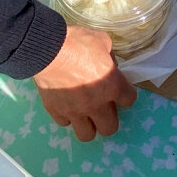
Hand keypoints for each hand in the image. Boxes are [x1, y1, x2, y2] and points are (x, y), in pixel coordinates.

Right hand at [33, 25, 136, 140]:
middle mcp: (96, 104)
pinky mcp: (56, 111)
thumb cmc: (77, 42)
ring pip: (87, 135)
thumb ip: (109, 56)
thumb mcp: (102, 41)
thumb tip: (108, 62)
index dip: (125, 95)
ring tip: (84, 114)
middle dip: (108, 119)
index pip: (129, 101)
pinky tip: (66, 106)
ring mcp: (75, 111)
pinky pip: (65, 123)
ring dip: (88, 125)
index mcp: (112, 86)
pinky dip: (67, 117)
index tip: (119, 90)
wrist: (47, 49)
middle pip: (110, 128)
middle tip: (102, 108)